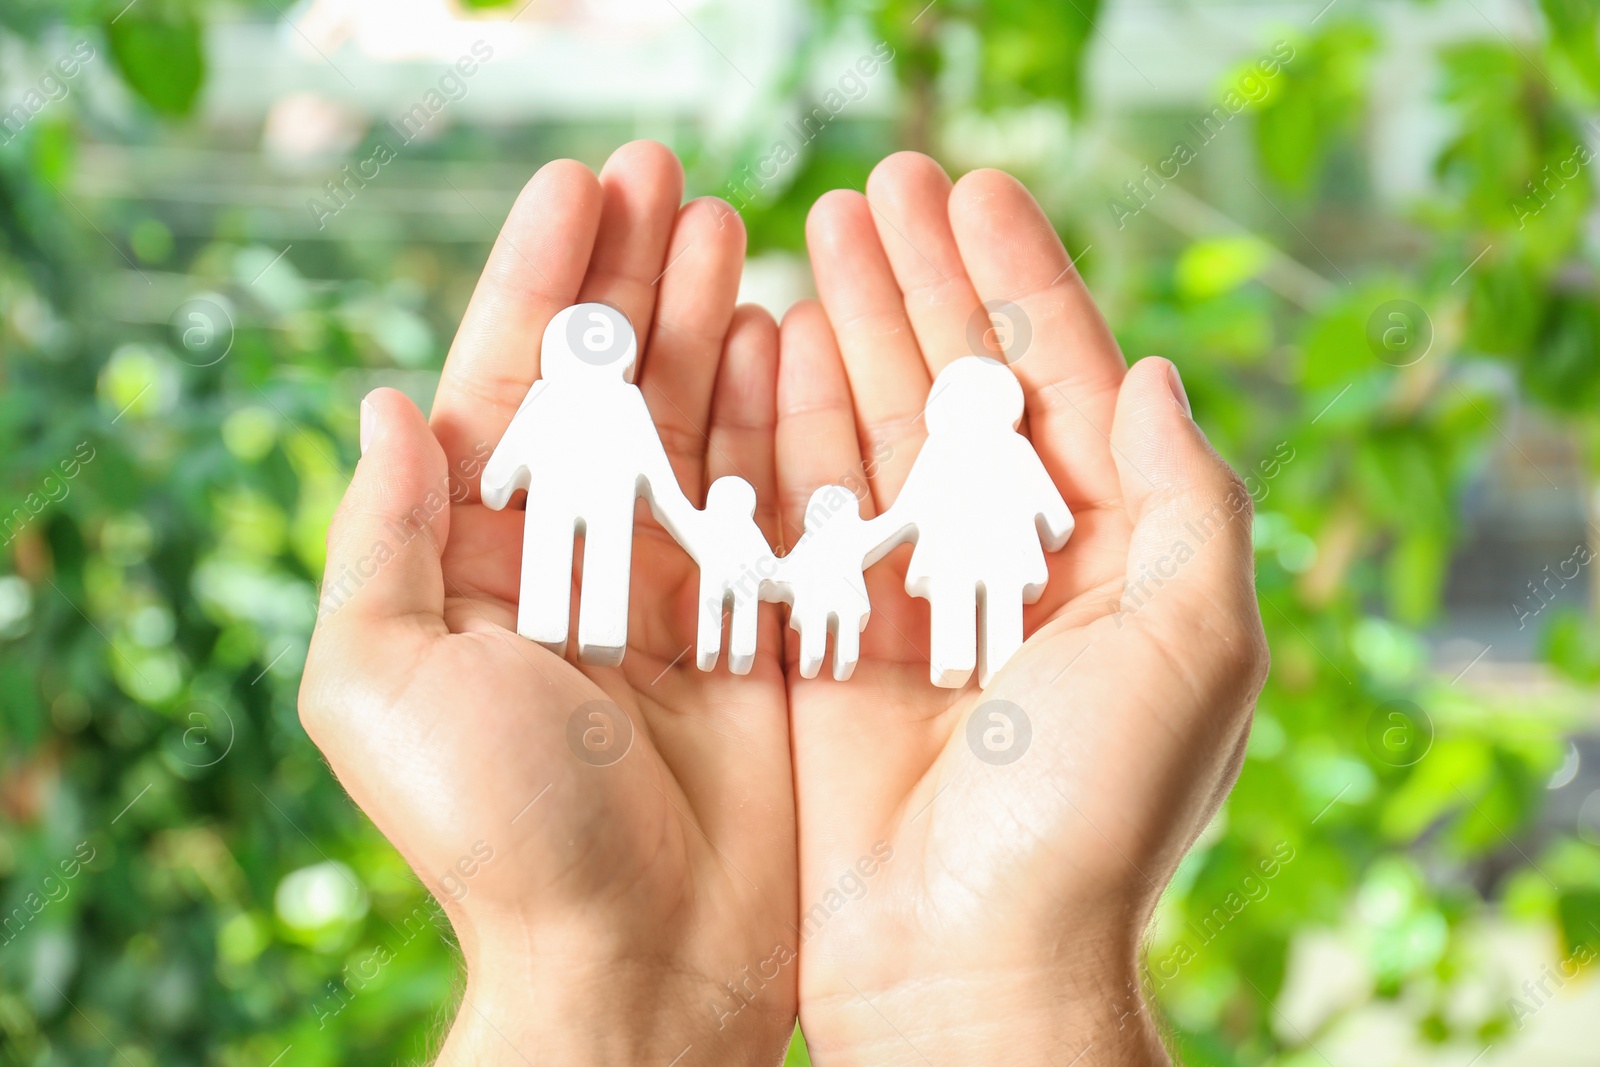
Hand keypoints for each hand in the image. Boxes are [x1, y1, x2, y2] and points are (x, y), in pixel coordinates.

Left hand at [299, 141, 796, 1065]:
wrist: (638, 960)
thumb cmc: (500, 835)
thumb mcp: (382, 683)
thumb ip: (381, 540)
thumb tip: (387, 407)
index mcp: (480, 557)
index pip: (507, 383)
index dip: (536, 277)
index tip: (576, 183)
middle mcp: (576, 555)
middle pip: (607, 382)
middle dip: (632, 273)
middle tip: (669, 174)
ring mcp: (673, 583)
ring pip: (694, 421)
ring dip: (709, 319)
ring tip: (734, 228)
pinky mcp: (758, 621)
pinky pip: (773, 492)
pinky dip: (781, 411)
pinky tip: (788, 334)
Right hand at [777, 153, 1269, 1064]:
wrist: (968, 970)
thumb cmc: (1095, 819)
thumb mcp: (1193, 645)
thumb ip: (1191, 502)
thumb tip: (1160, 373)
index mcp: (1105, 551)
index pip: (1061, 380)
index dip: (1018, 279)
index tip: (971, 188)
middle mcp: (1005, 560)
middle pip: (955, 386)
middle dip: (918, 281)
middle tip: (874, 183)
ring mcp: (910, 595)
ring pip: (872, 430)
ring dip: (845, 329)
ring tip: (809, 233)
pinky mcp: (826, 639)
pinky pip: (798, 509)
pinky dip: (782, 427)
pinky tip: (762, 347)